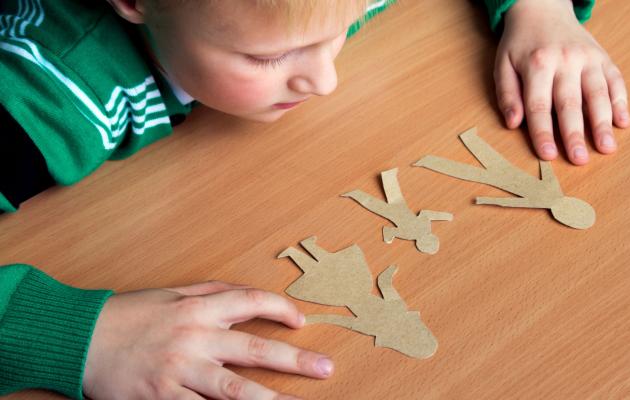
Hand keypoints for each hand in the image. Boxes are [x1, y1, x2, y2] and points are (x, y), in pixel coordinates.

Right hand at [83, 281, 332, 399]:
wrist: (80, 338)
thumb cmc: (129, 313)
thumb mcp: (173, 292)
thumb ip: (212, 291)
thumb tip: (249, 295)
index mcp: (198, 307)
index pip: (251, 302)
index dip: (281, 308)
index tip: (301, 320)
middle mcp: (194, 338)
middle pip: (254, 349)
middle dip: (295, 360)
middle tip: (325, 368)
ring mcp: (179, 371)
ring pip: (234, 390)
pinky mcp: (162, 398)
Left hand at [494, 0, 629, 164]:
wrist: (543, 9)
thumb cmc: (520, 44)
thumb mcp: (503, 65)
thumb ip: (507, 94)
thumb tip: (513, 123)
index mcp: (537, 64)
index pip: (539, 105)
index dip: (543, 133)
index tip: (548, 156)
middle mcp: (565, 60)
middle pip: (570, 103)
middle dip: (575, 134)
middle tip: (580, 160)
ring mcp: (588, 57)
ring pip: (598, 93)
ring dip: (603, 123)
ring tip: (607, 148)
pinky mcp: (603, 56)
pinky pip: (615, 80)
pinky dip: (621, 102)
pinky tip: (624, 123)